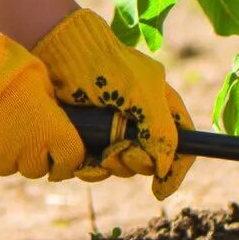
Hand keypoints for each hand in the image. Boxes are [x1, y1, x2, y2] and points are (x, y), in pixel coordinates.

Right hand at [0, 5, 86, 178]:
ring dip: (2, 151)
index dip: (66, 162)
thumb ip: (48, 107)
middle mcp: (24, 153)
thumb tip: (48, 118)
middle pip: (34, 168)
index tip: (60, 161)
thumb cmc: (6, 65)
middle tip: (20, 130)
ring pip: (3, 165)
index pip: (70, 160)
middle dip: (31, 155)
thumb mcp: (40, 81)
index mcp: (51, 131)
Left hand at [32, 9, 193, 198]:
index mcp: (160, 103)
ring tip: (101, 153)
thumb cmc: (103, 65)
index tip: (161, 187)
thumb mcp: (142, 93)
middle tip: (120, 152)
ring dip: (112, 166)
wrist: (57, 51)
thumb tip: (163, 167)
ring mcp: (111, 128)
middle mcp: (138, 118)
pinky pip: (95, 165)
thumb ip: (161, 131)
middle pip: (149, 160)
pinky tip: (83, 163)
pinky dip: (91, 169)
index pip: (182, 141)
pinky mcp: (87, 135)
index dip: (176, 167)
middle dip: (135, 163)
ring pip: (121, 166)